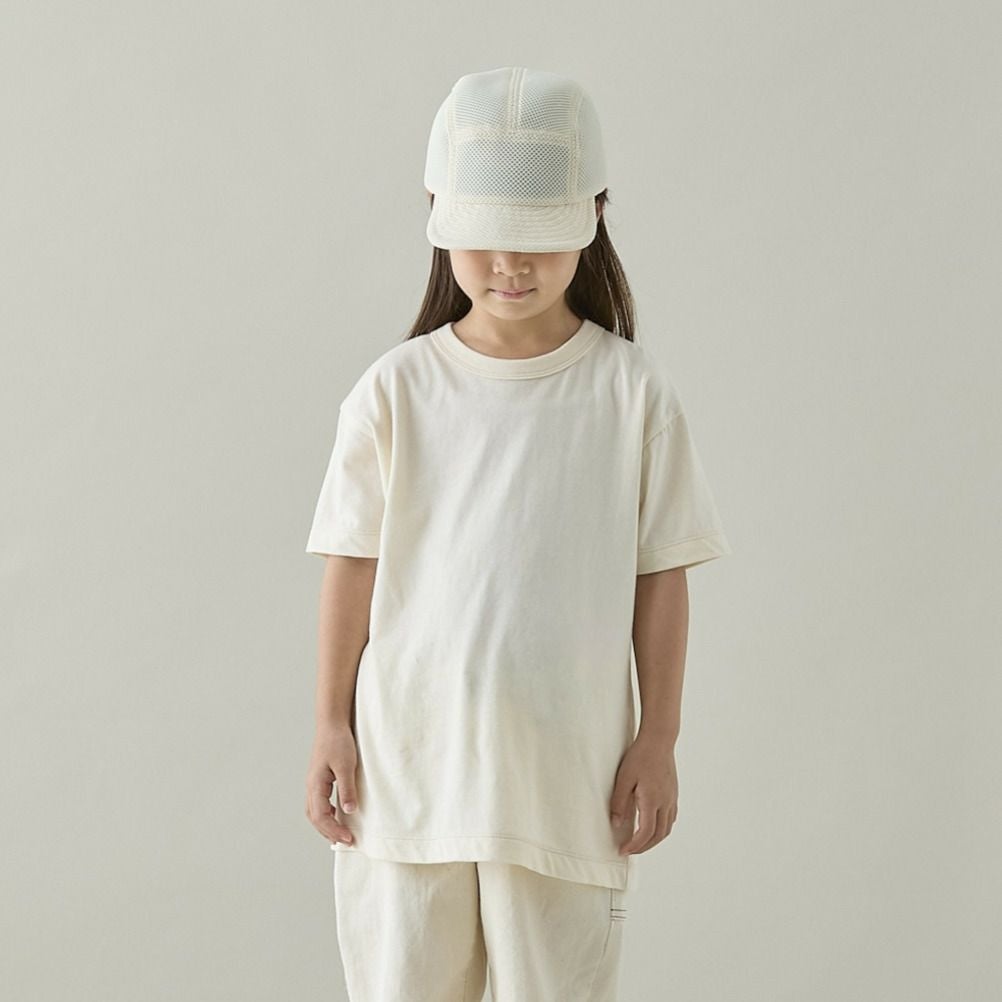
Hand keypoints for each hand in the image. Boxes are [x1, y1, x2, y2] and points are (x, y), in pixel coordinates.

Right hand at [305, 722, 359, 845]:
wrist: (331, 723)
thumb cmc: (338, 741)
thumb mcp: (346, 765)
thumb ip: (347, 789)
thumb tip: (348, 812)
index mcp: (315, 785)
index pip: (321, 817)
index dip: (334, 831)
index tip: (349, 839)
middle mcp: (311, 787)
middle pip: (315, 818)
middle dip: (330, 833)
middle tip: (347, 842)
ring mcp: (313, 783)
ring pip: (315, 812)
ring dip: (326, 825)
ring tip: (341, 834)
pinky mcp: (319, 779)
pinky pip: (319, 803)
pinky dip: (326, 814)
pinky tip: (338, 815)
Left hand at [609, 732, 678, 855]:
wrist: (659, 740)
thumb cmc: (640, 756)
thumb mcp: (624, 778)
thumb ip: (619, 802)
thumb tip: (616, 824)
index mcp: (652, 801)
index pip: (646, 833)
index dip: (635, 845)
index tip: (623, 850)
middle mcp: (665, 803)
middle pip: (658, 835)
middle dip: (644, 847)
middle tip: (629, 850)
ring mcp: (672, 798)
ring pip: (667, 829)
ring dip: (654, 840)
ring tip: (639, 842)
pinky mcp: (673, 793)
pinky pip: (671, 818)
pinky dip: (661, 828)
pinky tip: (652, 825)